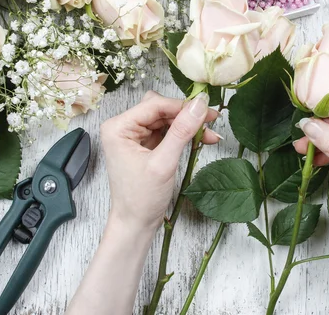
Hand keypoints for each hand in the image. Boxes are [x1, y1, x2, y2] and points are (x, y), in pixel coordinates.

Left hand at [100, 91, 219, 229]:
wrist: (136, 223)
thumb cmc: (141, 199)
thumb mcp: (163, 163)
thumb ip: (181, 131)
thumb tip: (199, 105)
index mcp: (118, 128)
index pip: (154, 105)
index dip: (182, 106)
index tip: (208, 108)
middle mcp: (123, 127)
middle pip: (160, 109)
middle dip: (186, 115)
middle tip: (210, 120)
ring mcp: (134, 136)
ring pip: (166, 119)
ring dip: (188, 125)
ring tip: (209, 134)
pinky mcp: (145, 145)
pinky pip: (167, 131)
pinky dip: (183, 134)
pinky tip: (200, 139)